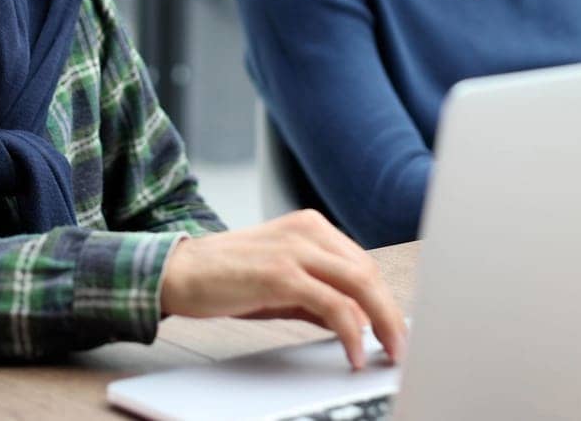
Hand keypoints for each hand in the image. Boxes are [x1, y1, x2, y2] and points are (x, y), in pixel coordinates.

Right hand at [159, 209, 407, 369]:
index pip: (362, 264)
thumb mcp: (281, 283)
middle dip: (390, 315)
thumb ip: (318, 297)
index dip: (384, 299)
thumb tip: (356, 323)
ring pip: (360, 285)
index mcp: (310, 227)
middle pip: (368, 273)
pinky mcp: (281, 273)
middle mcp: (308, 231)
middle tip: (401, 347)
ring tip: (386, 352)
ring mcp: (295, 249)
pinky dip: (351, 332)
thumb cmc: (227, 278)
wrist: (179, 272)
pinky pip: (333, 305)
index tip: (394, 328)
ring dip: (381, 324)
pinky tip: (353, 351)